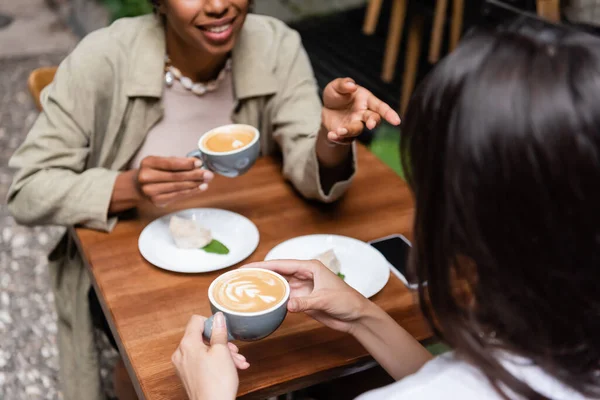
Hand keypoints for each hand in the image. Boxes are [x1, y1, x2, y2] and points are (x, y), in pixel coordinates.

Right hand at [137, 156, 213, 206]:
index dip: (186, 164)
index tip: (199, 163)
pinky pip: (177, 196)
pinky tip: (199, 188)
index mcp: (148, 162)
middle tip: (208, 174)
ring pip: (178, 187)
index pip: (170, 163)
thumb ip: (178, 162)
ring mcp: (150, 191)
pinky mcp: (157, 201)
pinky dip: (190, 192)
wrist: (139, 185)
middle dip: (195, 175)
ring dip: (195, 184)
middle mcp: (146, 177)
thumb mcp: (162, 162)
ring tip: (206, 181)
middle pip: (176, 176)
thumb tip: (198, 164)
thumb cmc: (155, 171)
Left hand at [172, 314, 247, 399]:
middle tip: (233, 350)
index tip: (222, 331)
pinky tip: (230, 368)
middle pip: (202, 337)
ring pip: (204, 351)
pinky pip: (201, 362)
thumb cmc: (217, 383)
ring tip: (237, 362)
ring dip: (221, 354)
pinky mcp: (188, 375)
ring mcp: (183, 366)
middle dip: (221, 342)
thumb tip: (218, 317)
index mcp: (187, 344)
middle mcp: (181, 354)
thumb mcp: (222, 351)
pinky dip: (215, 362)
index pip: (196, 320)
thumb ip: (219, 332)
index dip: (211, 323)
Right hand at [243, 260, 370, 333]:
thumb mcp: (325, 300)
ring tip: (246, 289)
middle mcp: (304, 275)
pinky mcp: (303, 300)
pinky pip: (284, 299)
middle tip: (241, 278)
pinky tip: (262, 303)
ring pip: (279, 286)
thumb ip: (305, 302)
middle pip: (278, 273)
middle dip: (260, 275)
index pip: (283, 264)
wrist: (356, 317)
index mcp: (310, 267)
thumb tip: (287, 305)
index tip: (248, 267)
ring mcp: (303, 288)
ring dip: (265, 288)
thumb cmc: (347, 301)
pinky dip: (274, 300)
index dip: (264, 265)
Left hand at [321, 78, 400, 143]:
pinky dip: (338, 139)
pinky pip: (345, 139)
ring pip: (357, 130)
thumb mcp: (336, 86)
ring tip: (339, 131)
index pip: (381, 107)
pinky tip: (331, 135)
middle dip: (373, 122)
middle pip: (373, 119)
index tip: (396, 121)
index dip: (389, 114)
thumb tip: (352, 85)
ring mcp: (356, 124)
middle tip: (370, 125)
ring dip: (349, 130)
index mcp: (366, 100)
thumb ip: (343, 84)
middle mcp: (364, 114)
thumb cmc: (337, 95)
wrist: (327, 108)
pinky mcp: (347, 134)